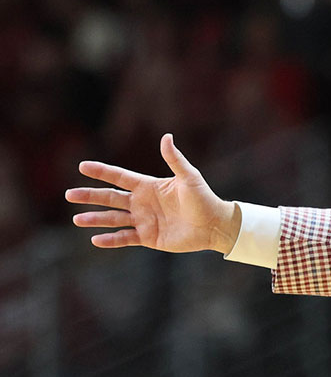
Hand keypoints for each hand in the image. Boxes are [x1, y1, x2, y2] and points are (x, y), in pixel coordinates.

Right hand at [66, 134, 240, 253]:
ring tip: (77, 219)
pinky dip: (111, 239)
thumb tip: (166, 137)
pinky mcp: (148, 237)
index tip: (82, 167)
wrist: (214, 225)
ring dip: (95, 219)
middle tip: (69, 194)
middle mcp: (142, 203)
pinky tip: (95, 240)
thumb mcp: (189, 177)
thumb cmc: (204, 198)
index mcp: (149, 186)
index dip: (102, 172)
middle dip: (90, 196)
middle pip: (110, 198)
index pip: (120, 177)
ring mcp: (144, 220)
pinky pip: (125, 238)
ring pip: (113, 218)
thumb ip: (175, 159)